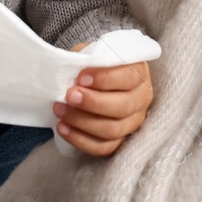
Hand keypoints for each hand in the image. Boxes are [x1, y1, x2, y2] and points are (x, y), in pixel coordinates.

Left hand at [51, 41, 153, 156]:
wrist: (95, 81)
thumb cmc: (95, 66)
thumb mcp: (93, 54)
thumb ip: (87, 59)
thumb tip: (71, 71)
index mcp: (139, 73)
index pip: (129, 77)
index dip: (105, 79)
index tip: (81, 78)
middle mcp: (142, 98)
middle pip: (123, 106)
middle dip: (93, 102)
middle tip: (69, 96)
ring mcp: (133, 122)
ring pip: (112, 129)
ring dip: (82, 121)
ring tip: (60, 110)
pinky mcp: (120, 140)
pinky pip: (103, 147)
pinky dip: (80, 140)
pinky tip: (63, 128)